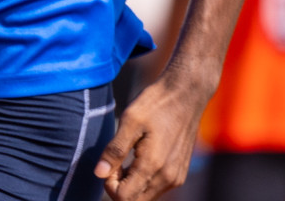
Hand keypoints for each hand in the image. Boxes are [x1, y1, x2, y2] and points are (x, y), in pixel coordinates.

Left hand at [94, 70, 211, 200]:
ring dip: (131, 185)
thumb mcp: (130, 121)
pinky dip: (143, 181)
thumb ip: (115, 150)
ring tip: (127, 158)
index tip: (109, 163)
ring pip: (146, 197)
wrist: (186, 94)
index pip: (123, 198)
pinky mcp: (179, 172)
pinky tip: (138, 158)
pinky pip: (156, 188)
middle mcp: (168, 178)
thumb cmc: (156, 103)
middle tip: (115, 162)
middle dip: (119, 187)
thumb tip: (98, 174)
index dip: (109, 185)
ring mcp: (176, 177)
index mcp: (153, 166)